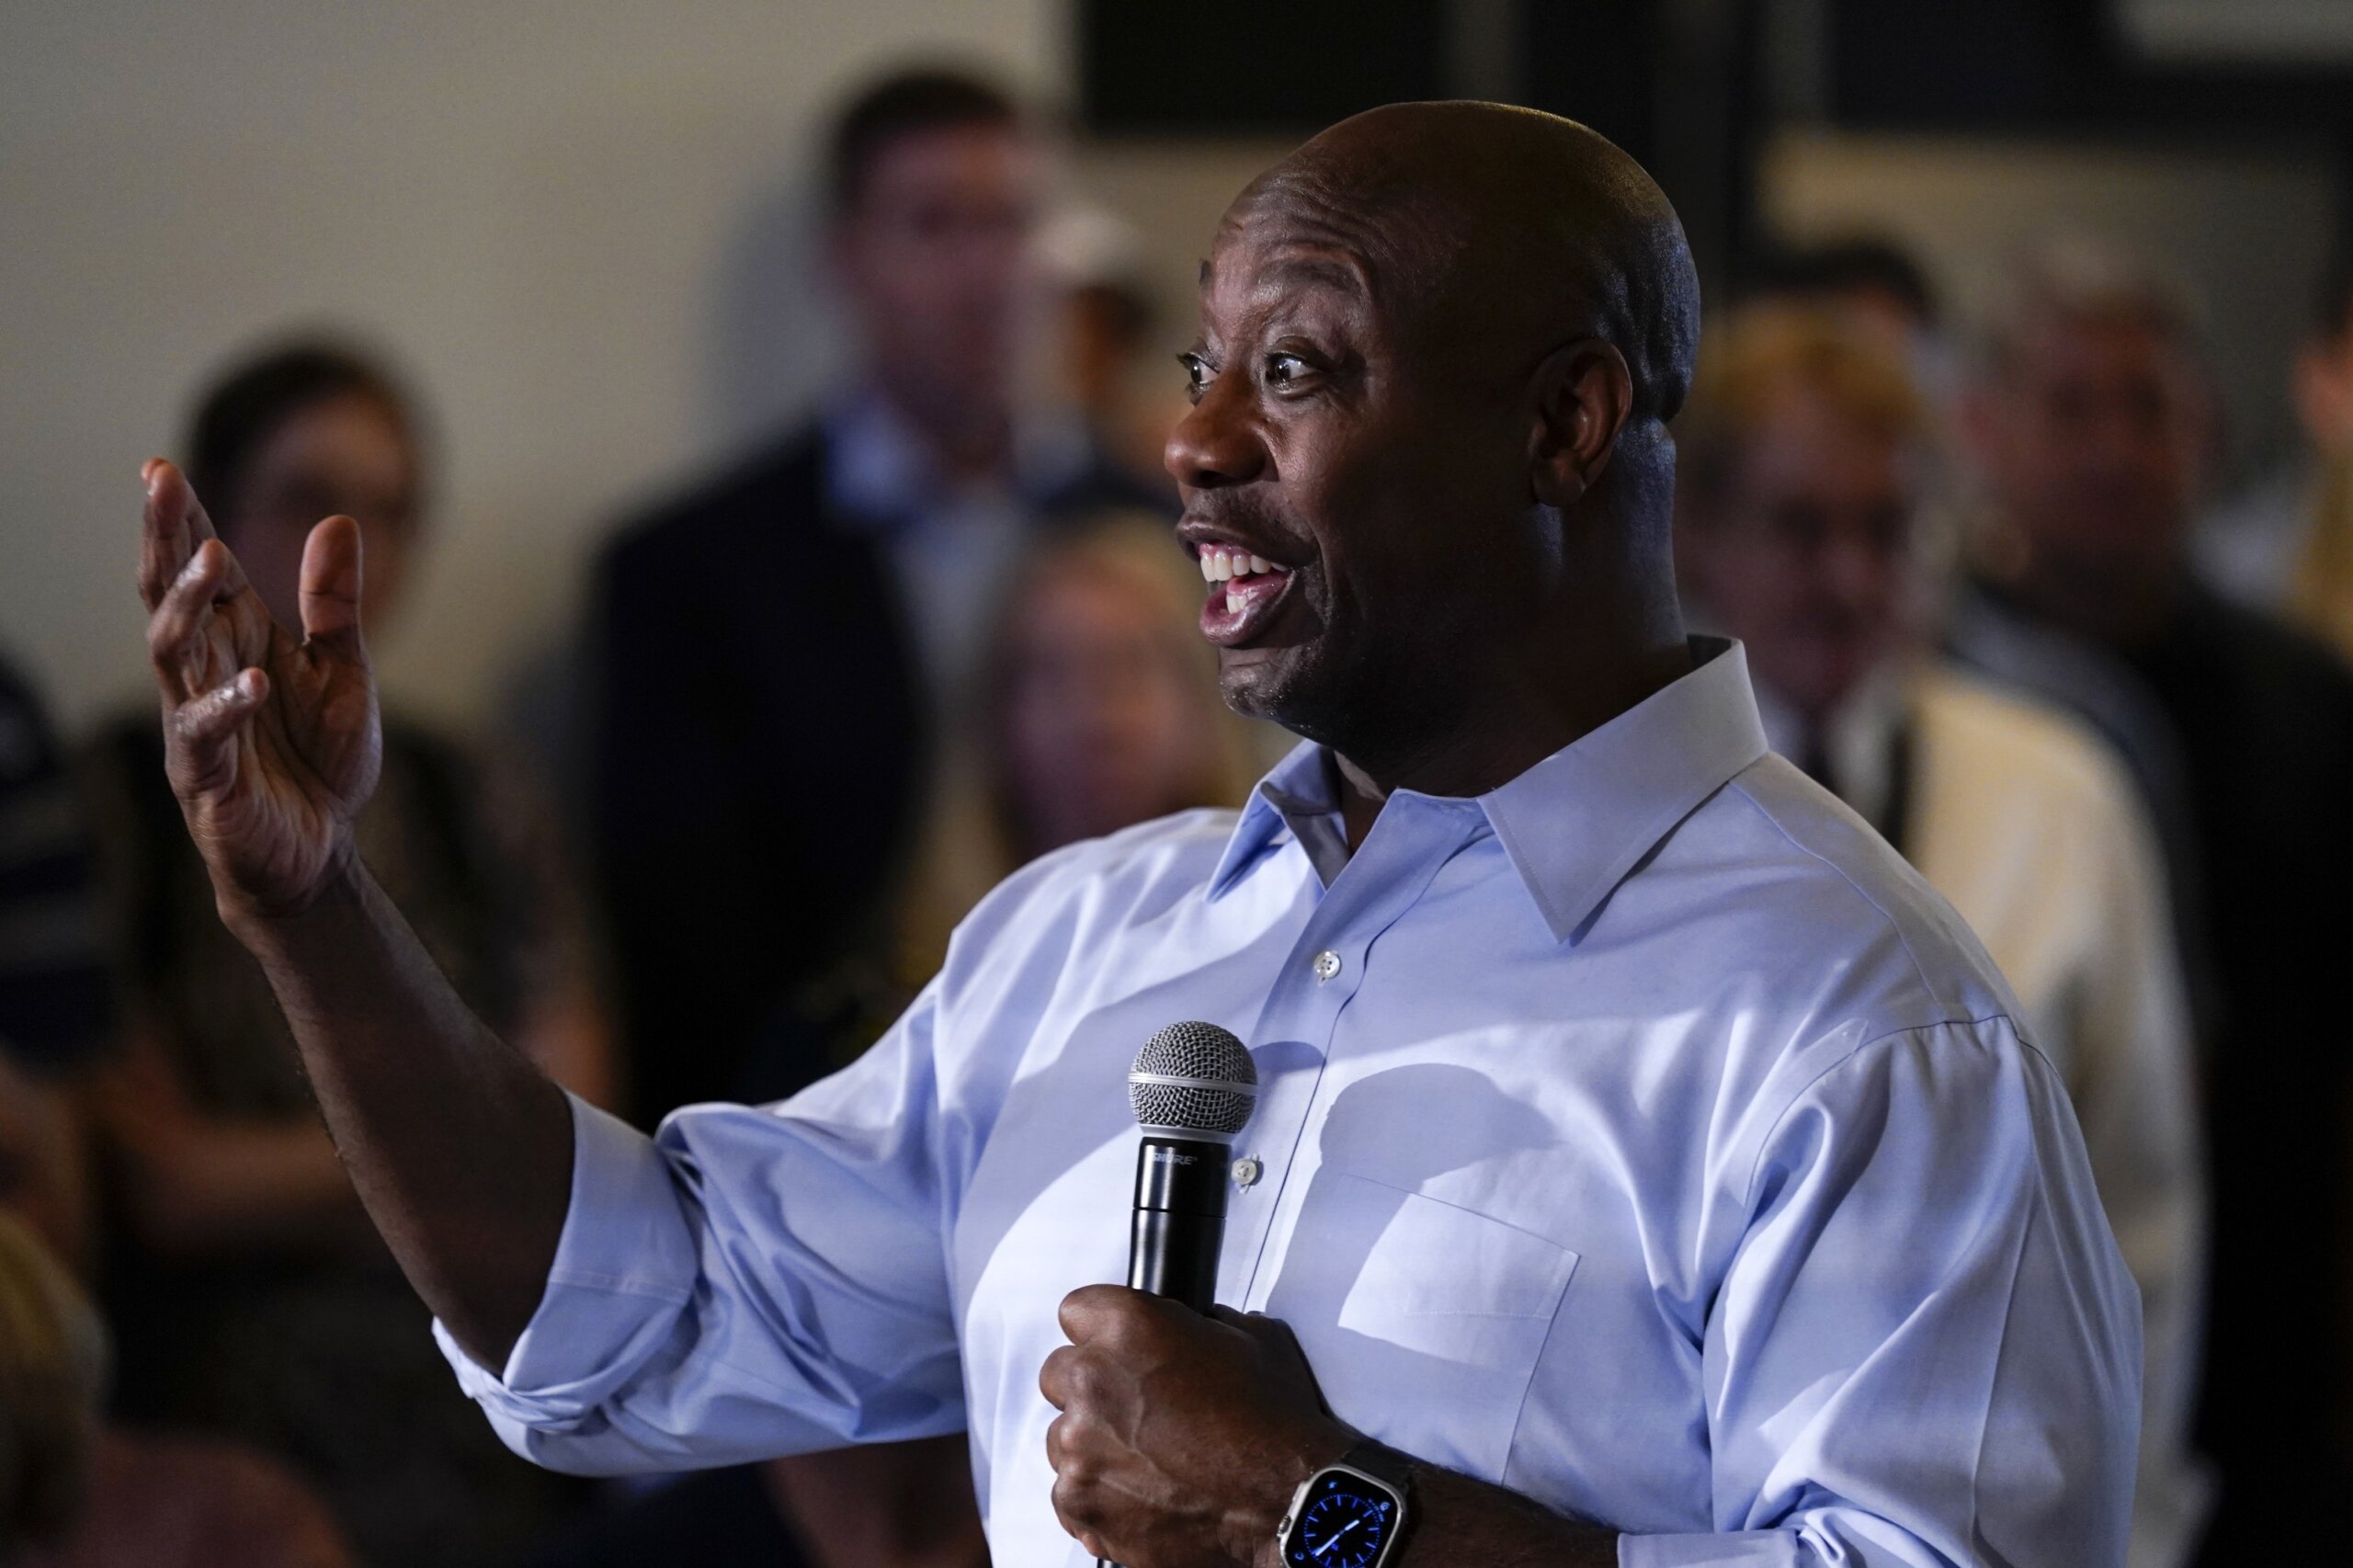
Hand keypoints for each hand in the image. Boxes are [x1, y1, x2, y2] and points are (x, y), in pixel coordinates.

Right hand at [137, 459, 380, 924]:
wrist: (317, 854)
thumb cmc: (319, 761)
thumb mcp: (341, 671)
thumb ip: (334, 604)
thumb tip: (338, 520)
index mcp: (236, 640)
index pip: (200, 569)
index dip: (181, 520)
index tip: (161, 467)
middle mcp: (204, 671)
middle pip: (169, 593)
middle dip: (163, 537)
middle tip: (158, 481)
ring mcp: (196, 720)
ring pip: (173, 651)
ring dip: (186, 604)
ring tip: (208, 560)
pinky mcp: (206, 774)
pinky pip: (205, 733)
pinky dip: (228, 704)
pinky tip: (251, 678)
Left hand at [1040, 1287, 1352, 1567]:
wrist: (1289, 1500)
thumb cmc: (1274, 1425)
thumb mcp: (1249, 1337)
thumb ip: (1198, 1324)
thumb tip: (1190, 1326)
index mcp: (1127, 1328)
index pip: (1076, 1311)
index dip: (1101, 1331)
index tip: (1115, 1349)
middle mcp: (1092, 1383)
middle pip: (1060, 1374)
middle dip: (1092, 1389)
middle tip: (1136, 1410)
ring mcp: (1080, 1449)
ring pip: (1062, 1438)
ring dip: (1094, 1445)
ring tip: (1148, 1460)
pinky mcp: (1082, 1504)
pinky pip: (1069, 1493)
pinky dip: (1099, 1495)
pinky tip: (1142, 1493)